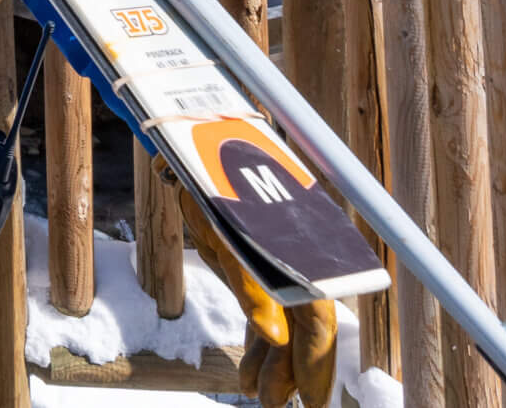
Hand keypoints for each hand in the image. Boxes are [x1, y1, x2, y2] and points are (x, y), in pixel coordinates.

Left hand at [179, 188, 336, 407]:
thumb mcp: (221, 225)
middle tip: (271, 406)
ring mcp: (272, 255)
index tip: (314, 405)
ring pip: (283, 319)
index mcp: (293, 245)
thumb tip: (275, 337)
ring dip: (272, 361)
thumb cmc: (205, 171)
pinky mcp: (250, 254)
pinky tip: (246, 372)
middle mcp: (291, 252)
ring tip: (254, 393)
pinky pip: (264, 306)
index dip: (316, 364)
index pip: (316, 318)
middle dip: (291, 371)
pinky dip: (258, 339)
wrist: (188, 126)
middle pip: (302, 325)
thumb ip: (250, 282)